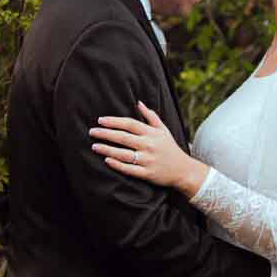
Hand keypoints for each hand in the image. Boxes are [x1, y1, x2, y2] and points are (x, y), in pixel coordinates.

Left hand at [91, 102, 208, 197]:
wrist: (184, 170)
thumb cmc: (170, 148)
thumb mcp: (164, 130)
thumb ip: (151, 116)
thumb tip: (138, 103)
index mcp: (151, 133)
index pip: (130, 124)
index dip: (114, 121)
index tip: (101, 120)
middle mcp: (149, 145)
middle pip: (123, 137)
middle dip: (106, 134)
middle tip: (92, 132)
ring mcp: (148, 160)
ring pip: (124, 154)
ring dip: (107, 150)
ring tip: (95, 146)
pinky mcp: (147, 173)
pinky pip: (130, 169)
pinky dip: (118, 165)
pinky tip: (107, 160)